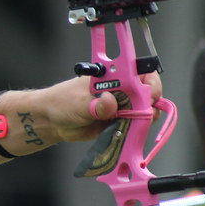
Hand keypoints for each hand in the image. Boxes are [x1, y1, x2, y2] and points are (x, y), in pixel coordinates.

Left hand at [47, 72, 162, 143]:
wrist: (53, 122)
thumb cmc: (63, 103)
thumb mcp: (78, 103)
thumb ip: (96, 105)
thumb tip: (110, 102)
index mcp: (113, 76)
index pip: (141, 72)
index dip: (150, 82)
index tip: (148, 95)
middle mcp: (121, 90)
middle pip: (149, 93)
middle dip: (151, 104)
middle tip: (143, 114)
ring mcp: (122, 106)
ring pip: (146, 111)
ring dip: (145, 119)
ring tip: (133, 125)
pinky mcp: (120, 122)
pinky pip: (135, 126)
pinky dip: (136, 130)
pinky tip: (127, 133)